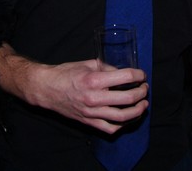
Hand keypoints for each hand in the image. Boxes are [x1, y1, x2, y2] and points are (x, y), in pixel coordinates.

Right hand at [27, 59, 148, 133]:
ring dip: (137, 110)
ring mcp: (92, 112)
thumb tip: (122, 72)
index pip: (125, 77)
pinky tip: (129, 117)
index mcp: (94, 80)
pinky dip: (123, 124)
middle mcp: (94, 98)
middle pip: (128, 98)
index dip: (138, 75)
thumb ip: (106, 68)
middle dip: (141, 92)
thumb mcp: (87, 64)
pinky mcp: (88, 121)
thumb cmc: (65, 73)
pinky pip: (110, 128)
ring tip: (143, 104)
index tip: (142, 75)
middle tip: (144, 88)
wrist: (47, 88)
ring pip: (123, 117)